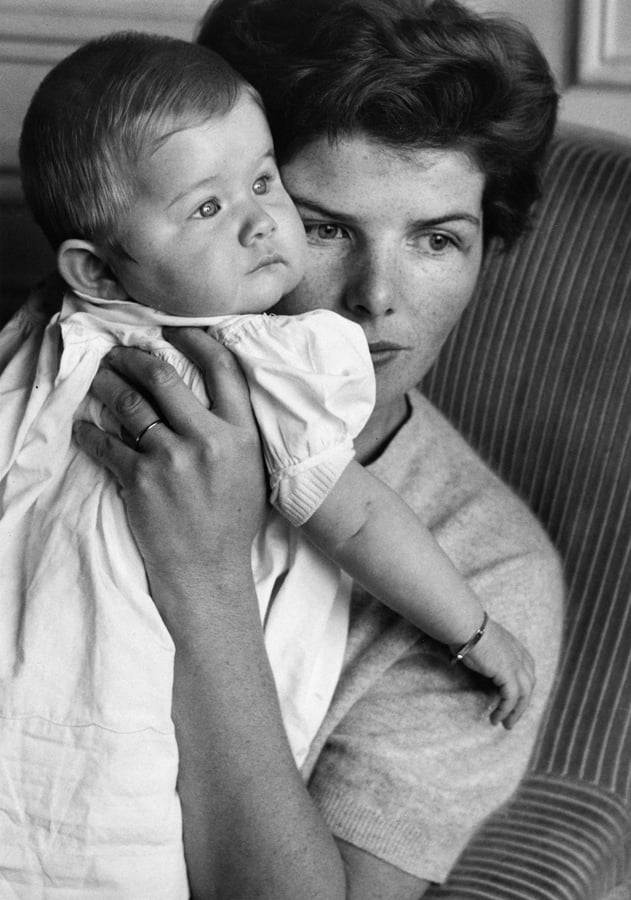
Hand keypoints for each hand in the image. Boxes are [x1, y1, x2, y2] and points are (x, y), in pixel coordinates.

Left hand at [72, 327, 265, 628]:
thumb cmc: (232, 520)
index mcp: (241, 433)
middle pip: (163, 376)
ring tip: (98, 380)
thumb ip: (233, 428)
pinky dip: (90, 431)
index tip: (177, 331)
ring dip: (106, 385)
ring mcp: (172, 459)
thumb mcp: (250, 467)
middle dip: (133, 356)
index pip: (221, 367)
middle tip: (119, 353)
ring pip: (128, 402)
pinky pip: (105, 442)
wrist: (209, 570)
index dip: (196, 339)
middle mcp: (208, 440)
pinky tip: (84, 426)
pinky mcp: (141, 481)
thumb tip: (204, 389)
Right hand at [456, 618, 535, 729]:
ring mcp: (517, 666)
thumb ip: (486, 651)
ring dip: (516, 712)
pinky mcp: (509, 675)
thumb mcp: (482, 640)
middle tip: (512, 717)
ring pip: (524, 696)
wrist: (467, 625)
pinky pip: (511, 699)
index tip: (515, 697)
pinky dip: (505, 710)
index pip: (527, 669)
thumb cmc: (467, 629)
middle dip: (522, 703)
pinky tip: (496, 718)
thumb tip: (474, 657)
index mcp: (516, 646)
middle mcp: (520, 656)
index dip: (523, 685)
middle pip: (529, 685)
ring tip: (506, 724)